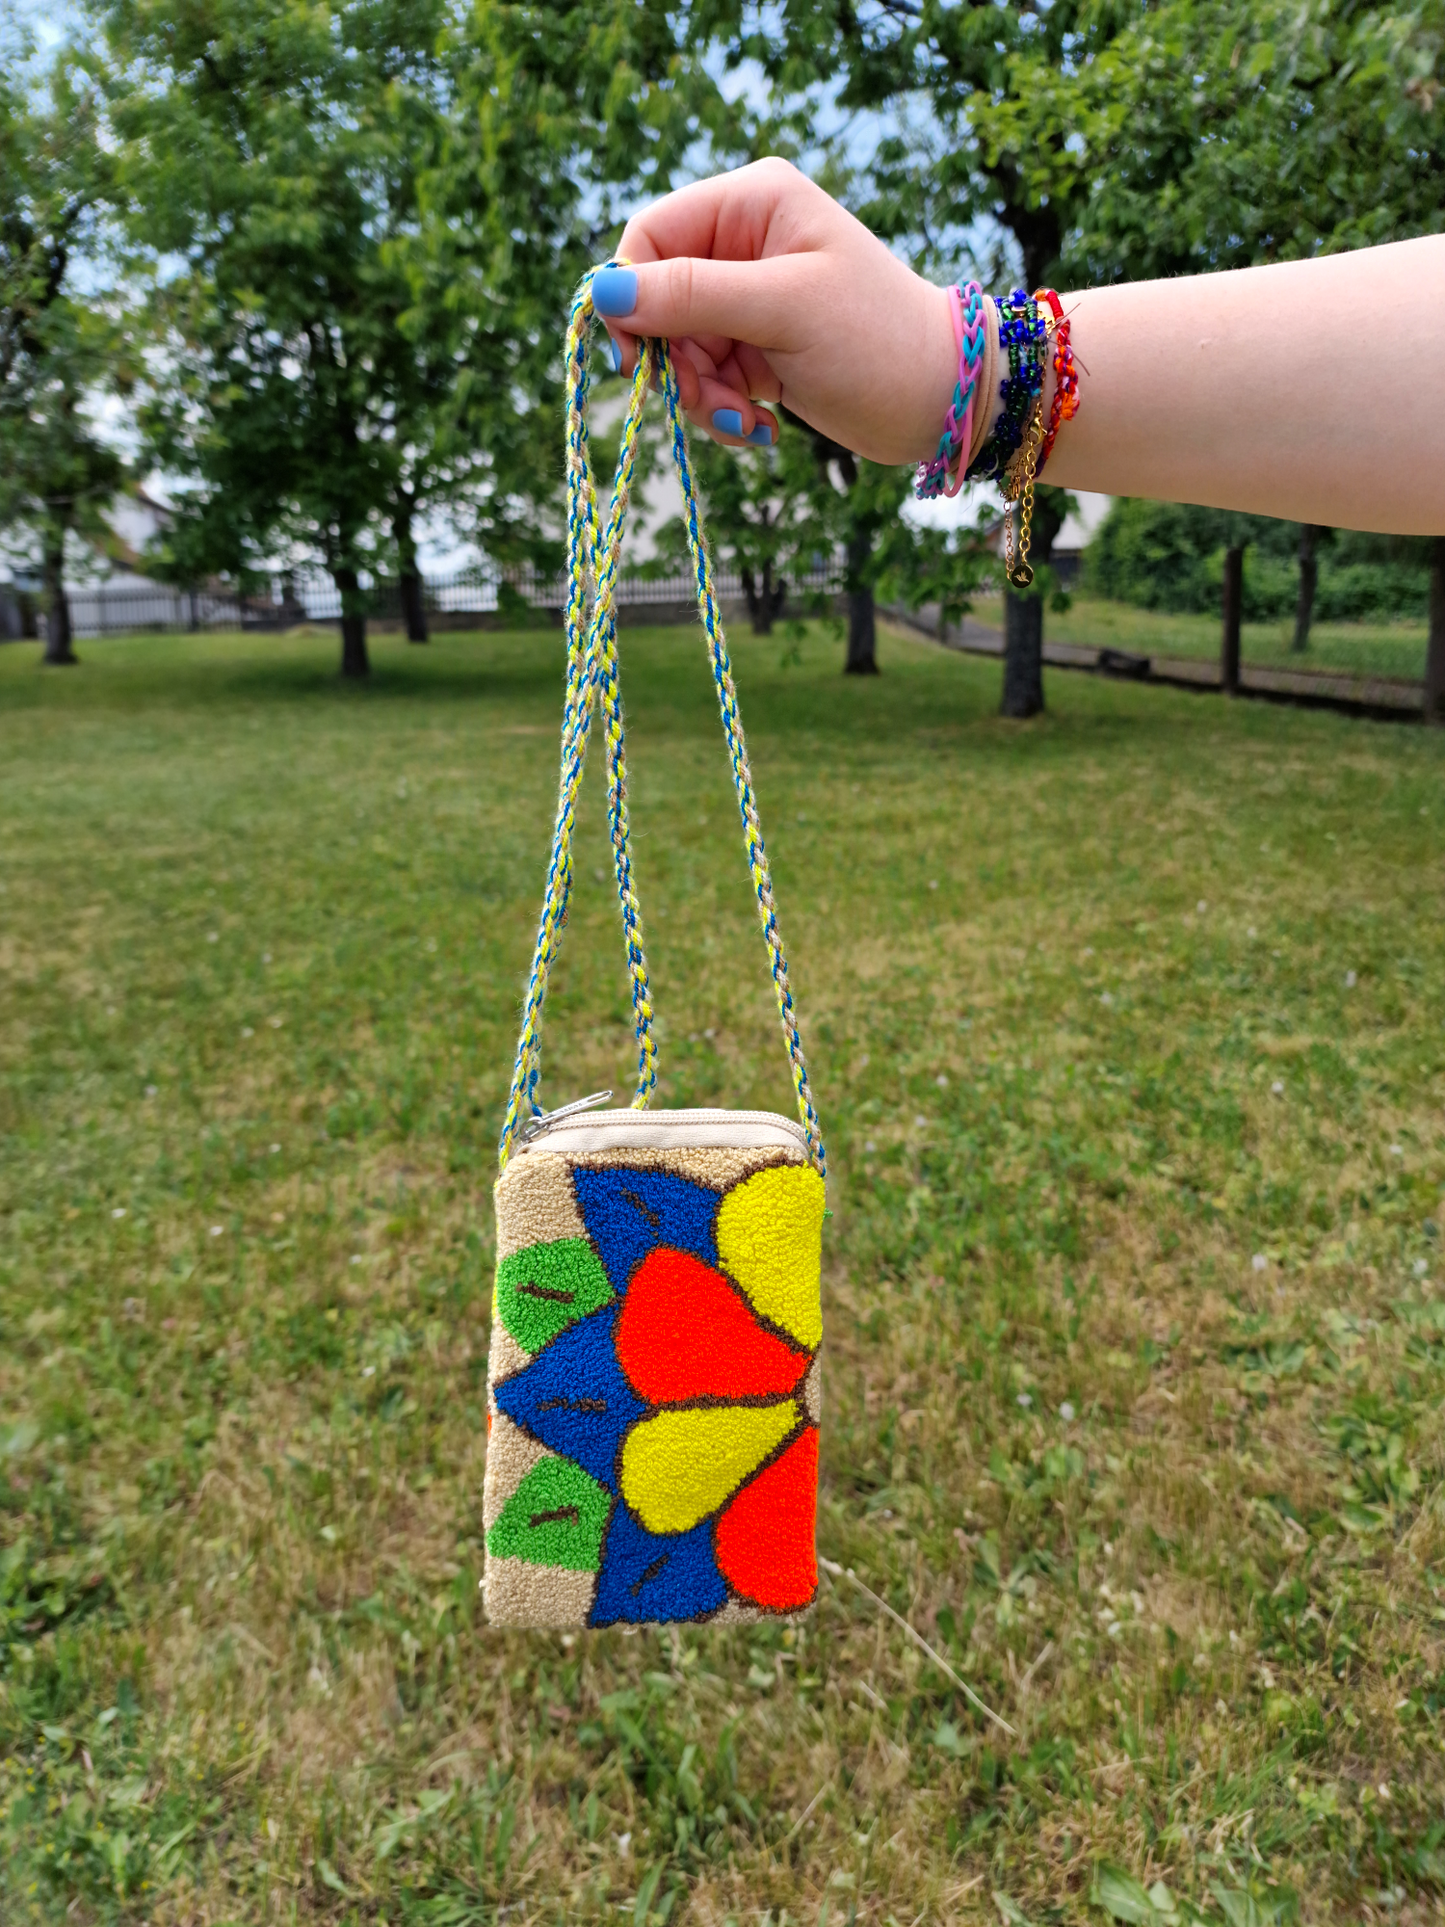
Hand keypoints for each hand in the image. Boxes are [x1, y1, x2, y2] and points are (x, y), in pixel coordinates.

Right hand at [596, 158, 954, 462]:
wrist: (942, 398)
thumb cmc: (876, 339)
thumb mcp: (782, 310)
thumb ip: (691, 296)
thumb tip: (600, 290)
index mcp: (751, 202)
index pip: (650, 237)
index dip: (630, 297)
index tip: (637, 361)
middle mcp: (745, 241)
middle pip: (659, 302)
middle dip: (676, 363)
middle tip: (710, 405)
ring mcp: (750, 298)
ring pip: (680, 350)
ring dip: (702, 398)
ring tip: (746, 424)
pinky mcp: (757, 346)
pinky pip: (708, 378)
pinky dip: (724, 410)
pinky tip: (761, 428)